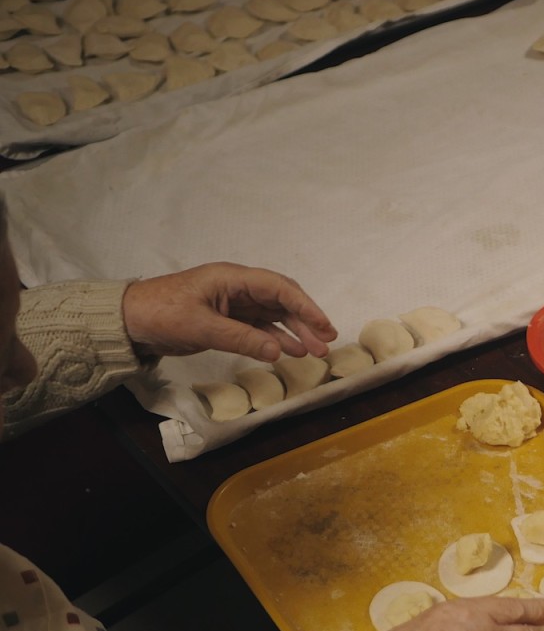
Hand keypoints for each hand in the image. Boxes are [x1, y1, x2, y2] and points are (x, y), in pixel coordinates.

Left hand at [122, 262, 336, 360]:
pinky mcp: (227, 319)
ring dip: (294, 332)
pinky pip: (259, 327)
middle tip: (326, 342)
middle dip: (306, 320)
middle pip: (281, 301)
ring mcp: (233, 303)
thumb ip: (242, 338)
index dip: (305, 306)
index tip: (323, 326)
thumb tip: (279, 351)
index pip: (278, 288)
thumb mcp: (201, 327)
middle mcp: (238, 287)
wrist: (129, 320)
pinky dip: (275, 339)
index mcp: (232, 278)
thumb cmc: (162, 314)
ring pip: (273, 315)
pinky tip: (289, 352)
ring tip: (314, 351)